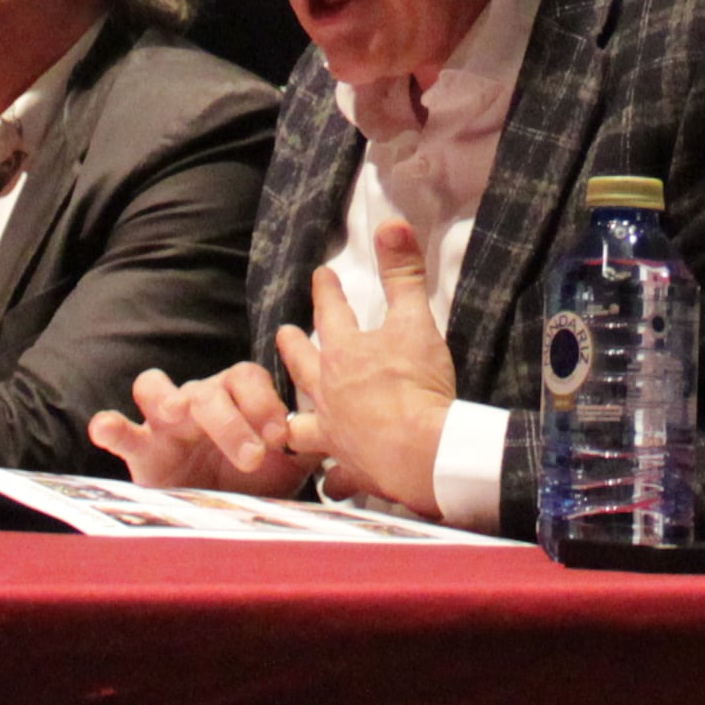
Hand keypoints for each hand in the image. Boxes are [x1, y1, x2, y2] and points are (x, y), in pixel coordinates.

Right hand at [89, 360, 309, 494]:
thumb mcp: (289, 463)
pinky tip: (106, 428)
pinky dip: (110, 425)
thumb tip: (346, 437)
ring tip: (178, 414)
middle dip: (232, 419)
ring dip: (167, 397)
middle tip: (253, 454)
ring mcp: (164, 422)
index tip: (282, 433)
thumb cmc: (255, 478)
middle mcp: (199, 400)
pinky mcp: (139, 449)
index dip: (264, 400)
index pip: (248, 377)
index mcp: (237, 397)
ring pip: (155, 387)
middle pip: (209, 389)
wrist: (219, 512)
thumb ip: (313, 444)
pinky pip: (119, 428)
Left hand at [276, 218, 461, 511]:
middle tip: (283, 335)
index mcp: (345, 354)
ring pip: (304, 426)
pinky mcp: (352, 469)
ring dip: (296, 420)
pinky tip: (331, 482)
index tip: (320, 275)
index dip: (327, 291)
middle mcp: (330, 394)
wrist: (422, 452)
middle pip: (304, 367)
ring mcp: (336, 435)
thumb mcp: (415, 320)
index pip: (331, 313)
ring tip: (287, 419)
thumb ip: (403, 274)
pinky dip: (334, 478)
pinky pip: (337, 476)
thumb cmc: (416, 384)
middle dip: (293, 348)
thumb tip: (391, 222)